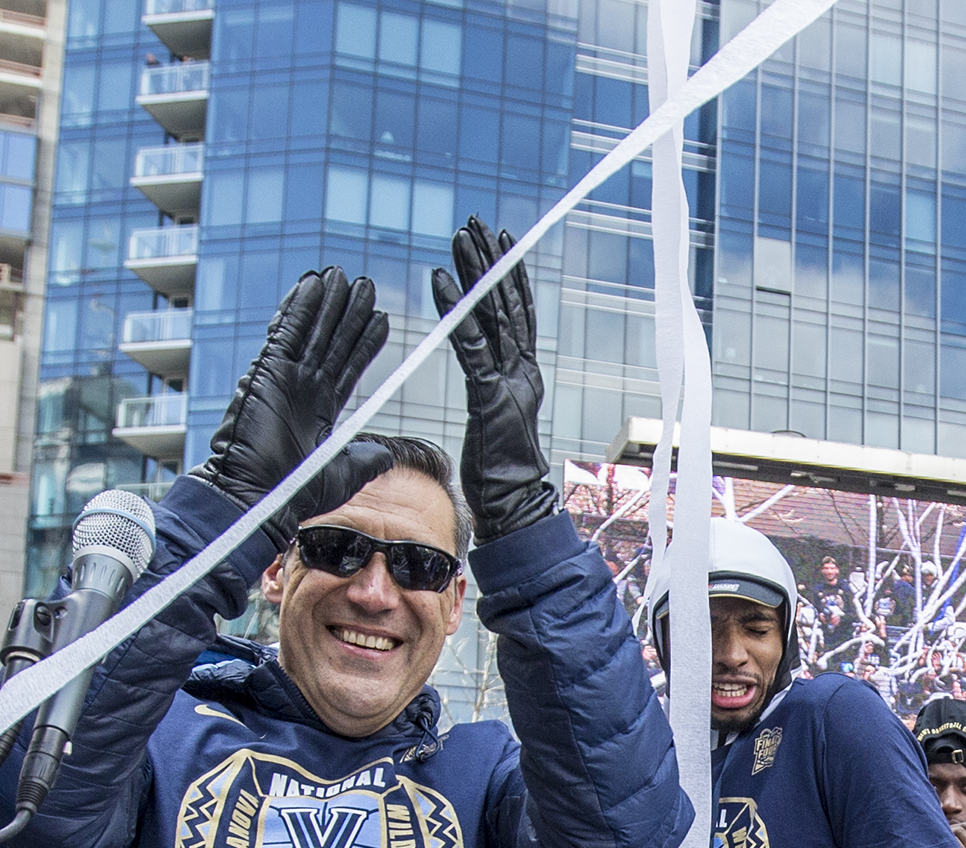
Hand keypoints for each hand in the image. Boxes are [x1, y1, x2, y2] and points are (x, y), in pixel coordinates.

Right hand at [196, 268, 390, 528]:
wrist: (260, 496)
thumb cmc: (295, 492)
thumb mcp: (344, 474)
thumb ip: (366, 459)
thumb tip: (388, 454)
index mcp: (318, 408)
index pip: (346, 365)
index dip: (362, 341)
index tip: (380, 318)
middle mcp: (301, 387)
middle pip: (330, 340)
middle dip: (347, 314)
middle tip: (365, 285)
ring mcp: (283, 377)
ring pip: (311, 330)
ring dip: (327, 303)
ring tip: (343, 276)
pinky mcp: (266, 371)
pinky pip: (286, 332)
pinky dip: (299, 308)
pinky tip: (312, 285)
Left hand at [432, 220, 556, 543]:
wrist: (512, 504)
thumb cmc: (500, 477)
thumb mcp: (493, 425)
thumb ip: (492, 398)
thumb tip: (489, 390)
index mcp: (523, 377)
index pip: (517, 317)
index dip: (510, 279)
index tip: (500, 246)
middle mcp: (522, 372)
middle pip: (508, 305)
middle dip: (494, 262)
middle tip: (480, 225)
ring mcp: (510, 381)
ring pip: (493, 314)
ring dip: (476, 272)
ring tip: (462, 236)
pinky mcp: (490, 394)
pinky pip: (470, 343)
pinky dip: (456, 309)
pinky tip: (442, 281)